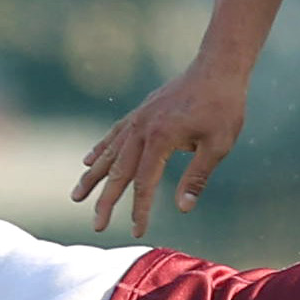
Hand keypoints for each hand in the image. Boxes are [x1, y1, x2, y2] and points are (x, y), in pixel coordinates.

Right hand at [74, 56, 249, 235]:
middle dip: (105, 201)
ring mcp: (138, 119)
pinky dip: (100, 149)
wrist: (218, 68)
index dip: (139, 209)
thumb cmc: (223, 107)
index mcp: (160, 139)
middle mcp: (142, 129)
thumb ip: (197, 177)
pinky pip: (114, 134)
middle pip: (118, 172)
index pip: (144, 183)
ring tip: (77, 195)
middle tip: (97, 226)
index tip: (137, 231)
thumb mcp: (218, 145)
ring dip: (92, 176)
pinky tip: (89, 160)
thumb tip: (183, 208)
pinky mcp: (141, 112)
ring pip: (109, 153)